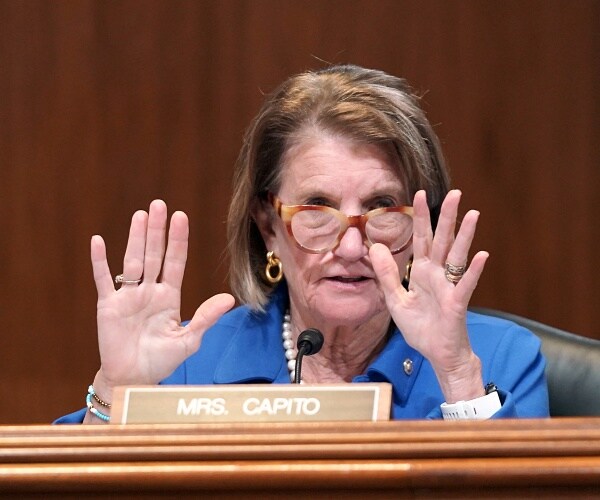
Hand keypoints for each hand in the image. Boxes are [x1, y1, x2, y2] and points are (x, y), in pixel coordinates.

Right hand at [90, 200, 234, 400]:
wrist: (134, 379)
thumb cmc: (162, 361)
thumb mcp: (188, 340)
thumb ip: (205, 317)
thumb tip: (229, 298)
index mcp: (169, 296)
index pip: (175, 262)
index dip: (178, 240)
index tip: (181, 217)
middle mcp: (149, 291)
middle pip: (154, 254)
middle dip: (157, 230)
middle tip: (159, 205)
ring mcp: (128, 296)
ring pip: (132, 260)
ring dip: (135, 238)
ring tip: (140, 215)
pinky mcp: (108, 305)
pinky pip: (103, 279)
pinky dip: (100, 262)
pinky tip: (98, 241)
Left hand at [370, 190, 487, 401]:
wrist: (437, 354)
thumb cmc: (421, 327)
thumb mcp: (395, 299)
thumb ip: (387, 274)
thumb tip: (375, 247)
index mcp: (422, 272)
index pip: (421, 239)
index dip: (420, 217)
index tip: (419, 194)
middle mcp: (437, 274)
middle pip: (442, 240)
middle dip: (447, 217)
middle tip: (455, 193)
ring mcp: (449, 287)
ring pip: (457, 256)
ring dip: (465, 235)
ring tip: (473, 213)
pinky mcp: (456, 303)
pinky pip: (465, 285)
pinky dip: (474, 271)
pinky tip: (482, 255)